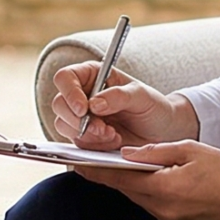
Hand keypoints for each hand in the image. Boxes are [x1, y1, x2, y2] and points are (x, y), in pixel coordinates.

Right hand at [48, 63, 194, 151]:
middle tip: (102, 128)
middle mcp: (81, 94)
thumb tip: (94, 104)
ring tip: (113, 135)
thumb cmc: (152, 106)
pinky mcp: (83, 135)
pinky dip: (94, 145)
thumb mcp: (141, 96)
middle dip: (78, 121)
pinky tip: (113, 140)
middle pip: (59, 104)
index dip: (69, 93)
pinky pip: (76, 142)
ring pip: (64, 125)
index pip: (65, 78)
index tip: (84, 109)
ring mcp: (80, 116)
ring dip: (88, 135)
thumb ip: (118, 96)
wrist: (161, 130)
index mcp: (91, 75)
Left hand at [73, 139, 219, 219]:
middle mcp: (164, 210)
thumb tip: (126, 152)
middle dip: (108, 174)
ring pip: (138, 198)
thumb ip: (155, 152)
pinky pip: (153, 207)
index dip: (94, 170)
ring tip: (115, 165)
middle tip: (87, 159)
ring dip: (129, 183)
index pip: (119, 178)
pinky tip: (148, 181)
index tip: (73, 161)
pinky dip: (147, 193)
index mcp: (165, 189)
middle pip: (125, 190)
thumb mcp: (191, 150)